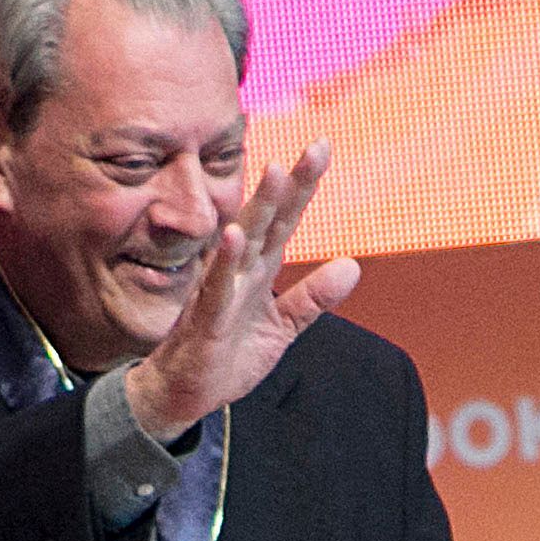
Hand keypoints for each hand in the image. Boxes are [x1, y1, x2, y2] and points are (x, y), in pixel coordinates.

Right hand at [124, 141, 359, 441]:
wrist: (186, 393)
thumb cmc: (228, 355)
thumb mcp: (283, 326)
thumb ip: (314, 297)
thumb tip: (353, 265)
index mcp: (260, 268)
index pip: (286, 219)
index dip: (305, 186)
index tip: (322, 147)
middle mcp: (241, 269)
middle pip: (269, 218)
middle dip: (290, 183)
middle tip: (315, 147)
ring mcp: (222, 290)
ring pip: (244, 241)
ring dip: (260, 206)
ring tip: (277, 172)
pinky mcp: (207, 318)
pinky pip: (217, 285)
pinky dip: (226, 260)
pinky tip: (234, 234)